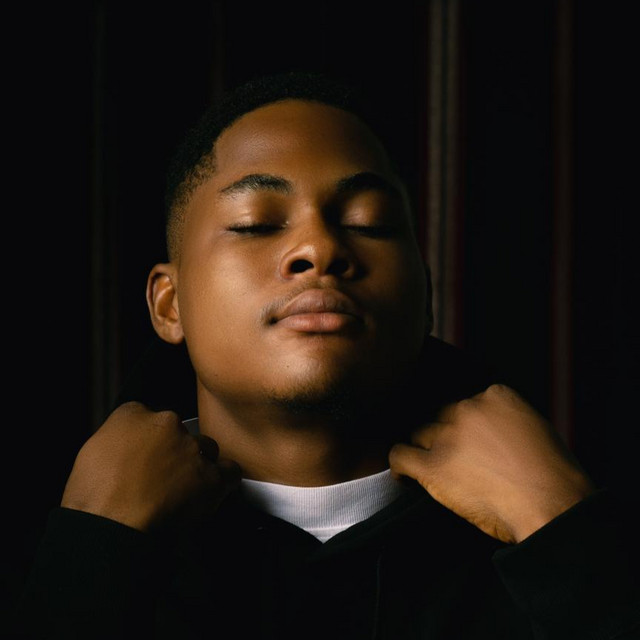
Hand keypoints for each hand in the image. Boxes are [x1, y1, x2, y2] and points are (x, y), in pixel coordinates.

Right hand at [61, 401, 240, 531]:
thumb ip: (114, 441)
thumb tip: (127, 449)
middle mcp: (167, 424)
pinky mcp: (211, 476)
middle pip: (179, 432)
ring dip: (198, 464)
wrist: (110, 524)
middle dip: (173, 451)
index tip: (145, 458)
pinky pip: (230, 471)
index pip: (146, 417)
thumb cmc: (93, 497)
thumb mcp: (89, 455)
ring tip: (184, 489)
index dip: (147, 441)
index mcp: (132, 415)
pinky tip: (214, 491)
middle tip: (160, 478)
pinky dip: (224, 480)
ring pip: (205, 448)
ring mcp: (192, 449)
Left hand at [389, 384, 595, 542]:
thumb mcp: (536, 430)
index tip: (474, 443)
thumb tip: (489, 436)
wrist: (552, 507)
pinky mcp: (433, 466)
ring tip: (437, 471)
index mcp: (495, 395)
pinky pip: (400, 456)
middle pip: (442, 417)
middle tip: (461, 462)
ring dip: (427, 450)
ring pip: (420, 434)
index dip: (468, 427)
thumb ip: (506, 422)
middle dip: (448, 437)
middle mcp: (468, 409)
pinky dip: (399, 466)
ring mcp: (448, 436)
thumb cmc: (554, 477)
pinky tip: (404, 476)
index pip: (466, 404)